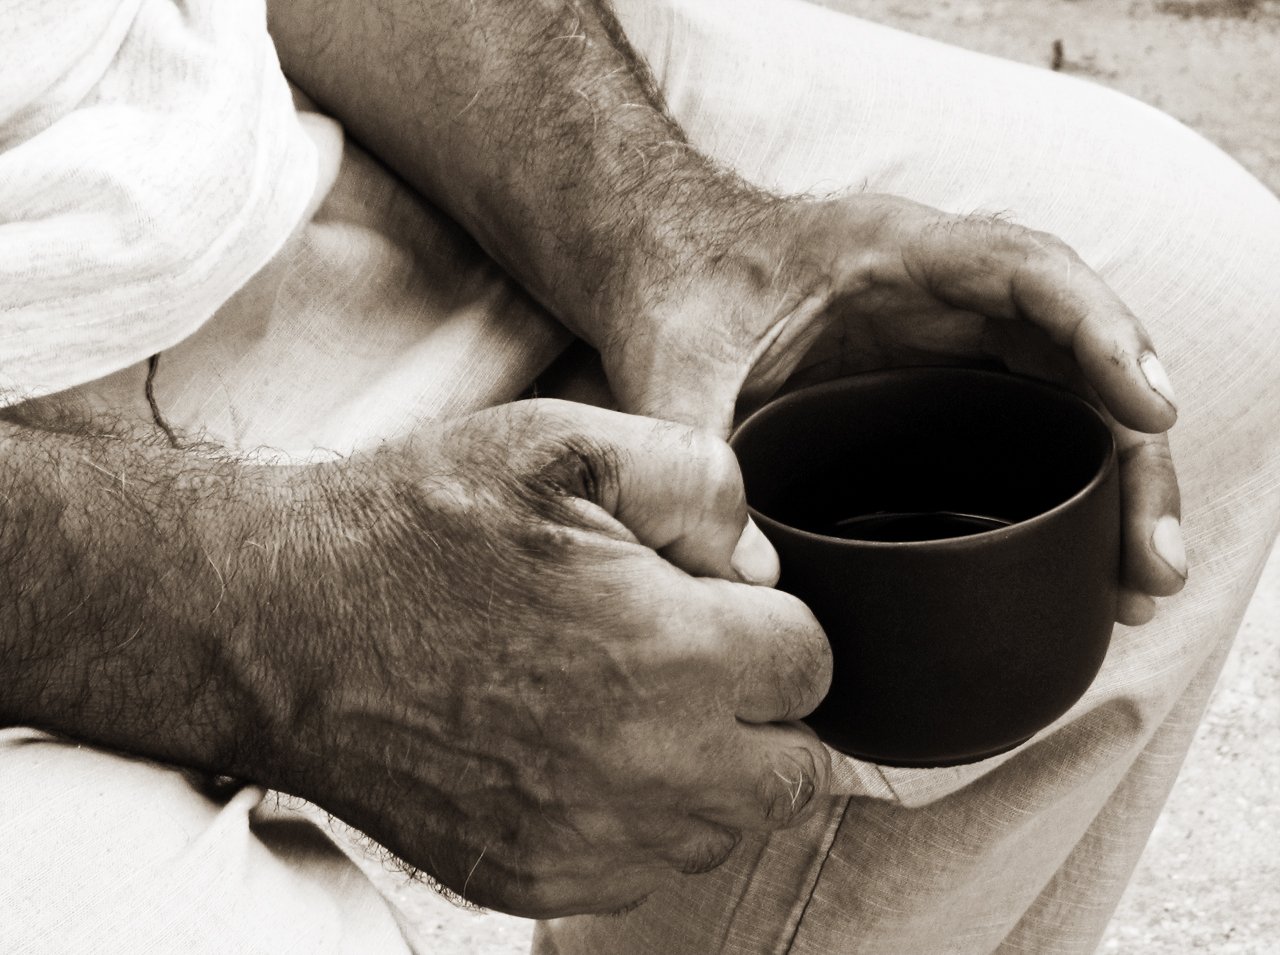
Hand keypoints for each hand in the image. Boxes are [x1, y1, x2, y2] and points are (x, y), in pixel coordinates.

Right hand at [268, 399, 830, 916]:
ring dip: (709, 769)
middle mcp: (643, 767)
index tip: (719, 605)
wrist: (283, 623)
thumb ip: (699, 484)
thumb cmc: (418, 531)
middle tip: (696, 658)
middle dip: (767, 712)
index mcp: (667, 653)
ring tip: (630, 700)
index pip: (813, 666)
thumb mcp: (564, 443)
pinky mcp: (533, 877)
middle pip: (795, 774)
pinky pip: (641, 870)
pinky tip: (576, 748)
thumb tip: (755, 561)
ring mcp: (587, 838)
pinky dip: (636, 816)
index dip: (774, 623)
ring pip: (723, 828)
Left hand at [597, 194, 1186, 625]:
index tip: (1149, 411)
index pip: (1028, 274)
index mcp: (896, 254)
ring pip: (1061, 397)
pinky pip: (1022, 421)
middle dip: (1128, 451)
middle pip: (1074, 355)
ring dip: (1111, 482)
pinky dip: (1063, 483)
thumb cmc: (670, 290)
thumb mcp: (673, 368)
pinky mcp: (931, 384)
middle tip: (1150, 561)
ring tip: (1135, 585)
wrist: (656, 263)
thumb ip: (699, 454)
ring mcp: (944, 338)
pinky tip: (1080, 557)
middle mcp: (943, 292)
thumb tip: (749, 581)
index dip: (1100, 335)